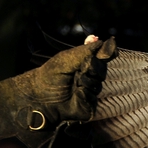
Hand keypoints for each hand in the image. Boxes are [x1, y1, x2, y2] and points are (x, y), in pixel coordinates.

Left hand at [0, 37, 117, 147]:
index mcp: (81, 64)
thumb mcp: (66, 60)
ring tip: (75, 83)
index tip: (111, 48)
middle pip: (102, 69)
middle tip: (83, 69)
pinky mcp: (88, 107)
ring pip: (98, 84)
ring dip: (88, 81)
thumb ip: (85, 51)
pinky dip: (86, 95)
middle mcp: (87, 77)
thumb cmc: (47, 77)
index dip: (106, 52)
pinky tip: (77, 95)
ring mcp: (88, 92)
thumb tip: (105, 40)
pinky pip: (94, 98)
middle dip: (94, 68)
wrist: (36, 100)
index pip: (100, 56)